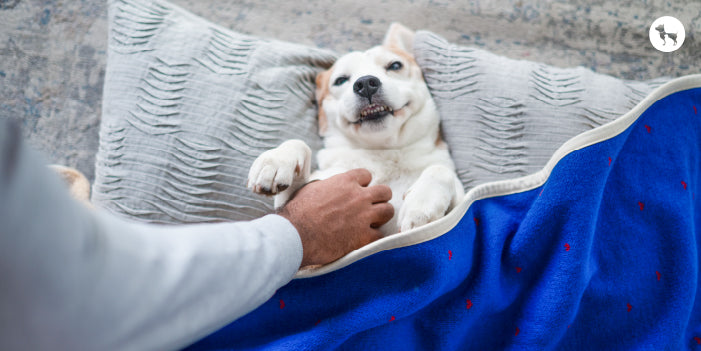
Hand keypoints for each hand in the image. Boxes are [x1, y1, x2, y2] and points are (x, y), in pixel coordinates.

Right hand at [277, 169, 393, 266]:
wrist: (296, 234)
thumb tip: (329, 188)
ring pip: (388, 211)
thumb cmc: (298, 211)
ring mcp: (363, 216)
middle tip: (372, 206)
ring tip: (373, 222)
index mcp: (345, 182)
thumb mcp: (312, 188)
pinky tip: (365, 238)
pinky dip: (374, 237)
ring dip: (381, 216)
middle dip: (380, 198)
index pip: (366, 175)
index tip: (358, 191)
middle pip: (384, 192)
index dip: (364, 184)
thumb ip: (327, 186)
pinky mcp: (363, 236)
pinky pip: (380, 234)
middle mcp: (358, 196)